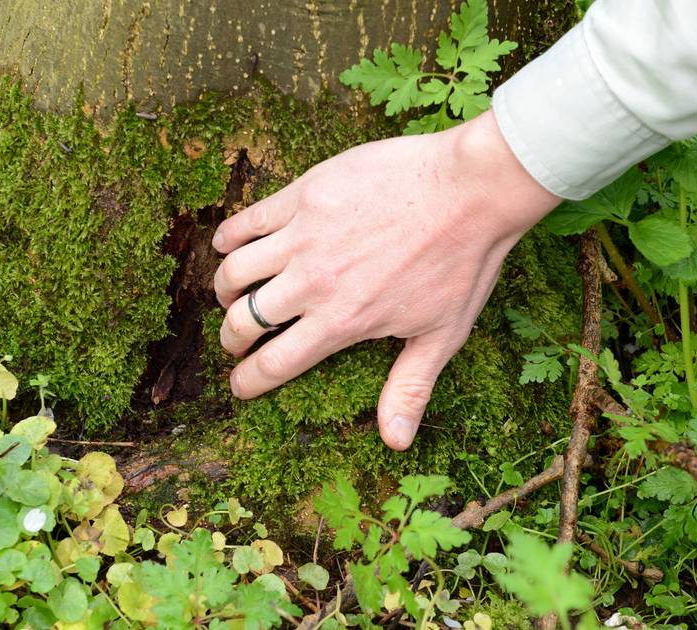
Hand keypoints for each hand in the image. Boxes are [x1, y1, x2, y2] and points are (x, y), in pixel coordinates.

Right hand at [212, 110, 559, 449]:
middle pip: (244, 320)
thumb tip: (395, 441)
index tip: (238, 385)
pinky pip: (247, 221)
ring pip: (235, 271)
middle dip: (232, 338)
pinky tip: (228, 245)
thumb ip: (410, 387)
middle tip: (235, 339)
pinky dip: (229, 237)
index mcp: (341, 322)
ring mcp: (304, 235)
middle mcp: (312, 282)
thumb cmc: (463, 262)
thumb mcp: (442, 335)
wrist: (471, 189)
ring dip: (225, 289)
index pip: (274, 364)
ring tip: (231, 294)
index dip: (248, 380)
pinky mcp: (304, 194)